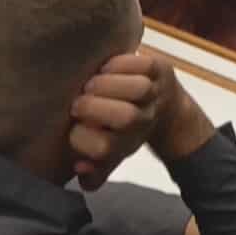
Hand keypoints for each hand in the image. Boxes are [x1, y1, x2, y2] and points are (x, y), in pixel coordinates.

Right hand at [69, 52, 209, 190]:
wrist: (164, 103)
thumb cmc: (123, 128)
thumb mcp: (109, 155)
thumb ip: (92, 171)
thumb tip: (79, 168)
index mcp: (127, 143)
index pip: (104, 148)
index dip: (82, 138)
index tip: (71, 128)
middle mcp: (144, 120)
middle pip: (126, 118)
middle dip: (94, 108)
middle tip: (77, 103)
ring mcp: (154, 92)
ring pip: (139, 88)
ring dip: (108, 84)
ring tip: (91, 84)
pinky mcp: (158, 68)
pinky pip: (143, 64)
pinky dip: (120, 63)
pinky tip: (105, 68)